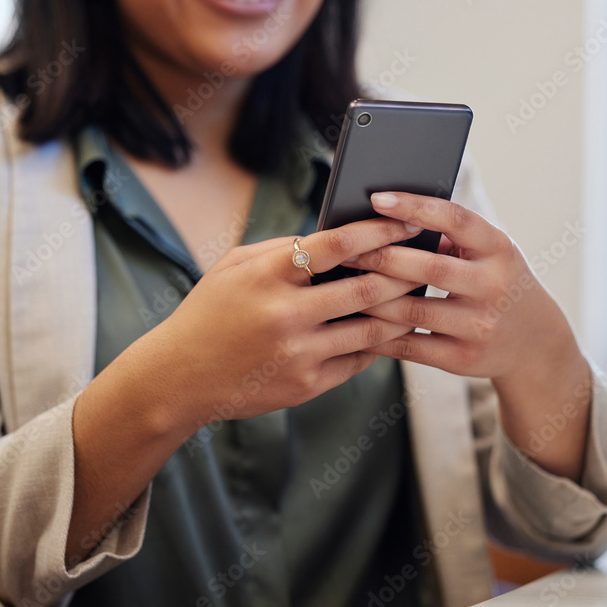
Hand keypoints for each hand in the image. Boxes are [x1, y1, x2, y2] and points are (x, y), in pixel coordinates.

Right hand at [100, 216, 423, 442]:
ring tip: (417, 295)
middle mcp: (286, 315)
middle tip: (427, 259)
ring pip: (371, 328)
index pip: (337, 245)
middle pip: (366, 288)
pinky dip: (376, 342)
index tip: (406, 222)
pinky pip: (357, 360)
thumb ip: (283, 250)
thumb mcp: (234, 267)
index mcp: (267, 276)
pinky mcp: (306, 385)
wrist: (179, 376)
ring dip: (399, 310)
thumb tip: (338, 239)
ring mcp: (298, 354)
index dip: (378, 231)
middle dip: (404, 271)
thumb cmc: (208, 313)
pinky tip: (386, 329)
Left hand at [344, 192, 579, 381]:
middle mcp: (493, 286)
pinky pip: (411, 346)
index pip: (456, 220)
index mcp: (499, 249)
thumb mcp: (490, 253)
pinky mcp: (463, 359)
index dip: (416, 207)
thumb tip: (386, 218)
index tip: (378, 199)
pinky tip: (356, 324)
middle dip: (381, 257)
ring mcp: (479, 326)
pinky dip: (380, 336)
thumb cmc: (497, 283)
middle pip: (428, 268)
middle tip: (345, 250)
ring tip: (343, 286)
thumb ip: (451, 236)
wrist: (535, 342)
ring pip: (413, 311)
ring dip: (373, 299)